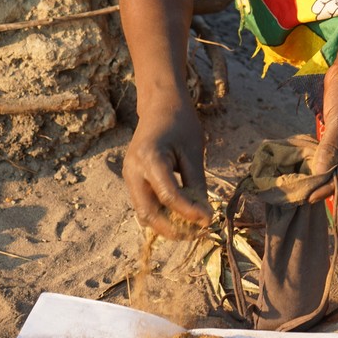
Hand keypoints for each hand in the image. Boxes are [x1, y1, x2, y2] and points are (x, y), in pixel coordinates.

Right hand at [123, 101, 211, 238]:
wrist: (159, 104)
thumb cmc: (180, 123)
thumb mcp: (193, 151)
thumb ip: (196, 183)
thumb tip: (203, 214)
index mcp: (150, 158)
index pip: (169, 196)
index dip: (189, 212)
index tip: (209, 220)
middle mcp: (133, 170)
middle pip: (149, 213)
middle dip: (173, 229)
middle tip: (197, 232)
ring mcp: (129, 175)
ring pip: (144, 213)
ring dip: (166, 224)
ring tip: (191, 228)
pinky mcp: (131, 178)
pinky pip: (144, 203)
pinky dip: (160, 214)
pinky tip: (180, 215)